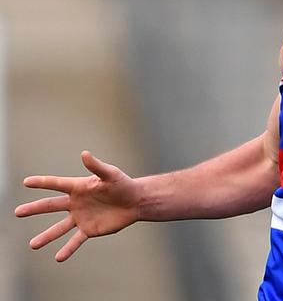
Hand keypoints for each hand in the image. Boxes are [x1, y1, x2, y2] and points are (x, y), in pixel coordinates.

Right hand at [15, 151, 141, 261]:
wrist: (135, 201)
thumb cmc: (123, 184)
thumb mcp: (111, 174)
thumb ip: (96, 166)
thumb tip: (84, 153)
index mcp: (79, 187)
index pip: (57, 184)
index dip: (42, 183)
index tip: (26, 182)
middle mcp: (76, 203)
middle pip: (51, 206)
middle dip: (35, 208)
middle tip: (18, 212)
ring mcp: (81, 217)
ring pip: (59, 228)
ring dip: (46, 236)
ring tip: (32, 245)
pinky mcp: (89, 229)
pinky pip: (75, 240)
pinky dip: (67, 249)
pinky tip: (58, 257)